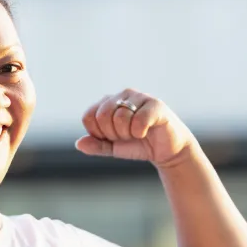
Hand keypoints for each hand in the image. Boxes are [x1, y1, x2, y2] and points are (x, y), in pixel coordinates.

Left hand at [76, 89, 196, 167]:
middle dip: (112, 134)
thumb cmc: (138, 144)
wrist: (167, 150)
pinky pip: (138, 121)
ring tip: (138, 134)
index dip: (97, 133)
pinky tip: (147, 132)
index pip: (88, 116)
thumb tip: (79, 143)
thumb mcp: (112, 148)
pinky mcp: (155, 104)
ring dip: (127, 134)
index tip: (111, 138)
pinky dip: (140, 133)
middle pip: (102, 116)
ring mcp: (140, 97)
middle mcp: (123, 95)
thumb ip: (96, 145)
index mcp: (108, 102)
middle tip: (126, 136)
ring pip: (119, 118)